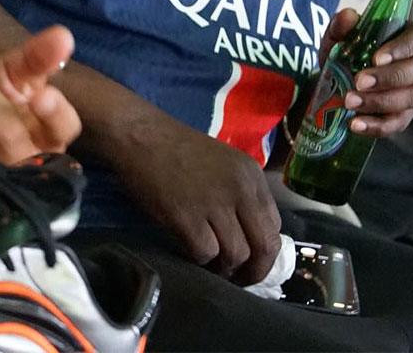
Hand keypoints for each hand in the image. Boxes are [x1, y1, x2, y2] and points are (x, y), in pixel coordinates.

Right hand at [116, 112, 280, 284]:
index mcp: (251, 175)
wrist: (137, 134)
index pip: (275, 227)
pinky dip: (199, 259)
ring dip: (224, 267)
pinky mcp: (185, 215)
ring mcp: (213, 202)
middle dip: (253, 271)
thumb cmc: (174, 147)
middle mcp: (239, 189)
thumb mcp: (222, 163)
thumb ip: (240, 194)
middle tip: (238, 278)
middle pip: (264, 246)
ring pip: (236, 254)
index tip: (251, 261)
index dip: (264, 252)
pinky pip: (204, 252)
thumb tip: (248, 235)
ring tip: (210, 264)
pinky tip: (189, 250)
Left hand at [321, 9, 412, 136]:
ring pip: (408, 99)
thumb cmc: (348, 52)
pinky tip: (355, 124)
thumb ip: (342, 26)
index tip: (377, 57)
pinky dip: (376, 126)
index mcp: (411, 39)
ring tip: (349, 101)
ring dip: (378, 102)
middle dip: (388, 78)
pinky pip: (396, 124)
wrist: (337, 80)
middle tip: (359, 81)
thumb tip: (348, 15)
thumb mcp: (339, 37)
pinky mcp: (404, 115)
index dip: (401, 49)